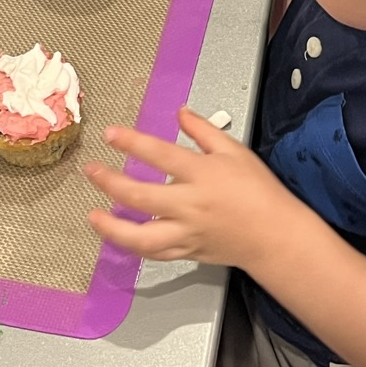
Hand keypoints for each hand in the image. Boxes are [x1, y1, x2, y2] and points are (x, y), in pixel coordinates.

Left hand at [83, 108, 300, 265]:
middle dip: (110, 182)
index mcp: (202, 174)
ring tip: (93, 215)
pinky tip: (117, 235)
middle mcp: (190, 205)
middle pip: (141, 195)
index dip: (132, 142)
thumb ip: (203, 130)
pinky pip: (153, 253)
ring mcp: (186, 232)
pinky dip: (132, 246)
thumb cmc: (259, 190)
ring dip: (112, 226)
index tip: (110, 134)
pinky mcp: (186, 251)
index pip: (159, 154)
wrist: (274, 234)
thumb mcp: (235, 150)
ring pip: (141, 236)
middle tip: (90, 170)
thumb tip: (180, 112)